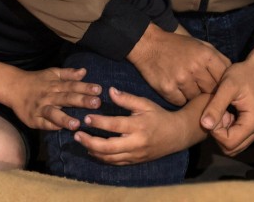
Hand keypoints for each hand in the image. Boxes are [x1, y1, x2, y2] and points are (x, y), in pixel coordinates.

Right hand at [8, 67, 101, 130]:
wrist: (14, 88)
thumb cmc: (38, 81)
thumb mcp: (52, 73)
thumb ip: (68, 74)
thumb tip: (84, 71)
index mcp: (56, 84)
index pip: (73, 85)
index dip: (86, 87)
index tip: (99, 90)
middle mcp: (49, 96)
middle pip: (66, 98)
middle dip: (81, 100)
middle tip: (96, 103)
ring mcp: (41, 108)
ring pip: (53, 113)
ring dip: (64, 118)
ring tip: (77, 124)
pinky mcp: (33, 119)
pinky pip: (43, 124)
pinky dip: (51, 126)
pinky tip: (61, 129)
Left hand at [73, 87, 203, 164]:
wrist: (176, 135)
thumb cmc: (159, 116)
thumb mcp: (145, 103)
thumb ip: (127, 99)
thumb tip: (109, 91)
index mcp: (138, 126)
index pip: (115, 125)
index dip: (99, 122)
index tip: (86, 118)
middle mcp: (136, 143)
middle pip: (109, 147)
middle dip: (90, 142)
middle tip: (77, 135)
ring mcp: (135, 154)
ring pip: (110, 158)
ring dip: (93, 151)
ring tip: (81, 142)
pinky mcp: (135, 161)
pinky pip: (116, 162)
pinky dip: (102, 158)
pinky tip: (93, 150)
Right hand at [127, 24, 229, 105]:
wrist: (149, 45)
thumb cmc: (178, 45)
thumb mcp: (201, 45)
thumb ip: (217, 59)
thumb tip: (232, 74)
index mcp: (206, 56)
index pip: (224, 79)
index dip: (223, 85)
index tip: (221, 89)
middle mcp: (195, 68)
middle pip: (211, 91)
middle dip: (209, 92)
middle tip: (205, 91)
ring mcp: (181, 79)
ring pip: (196, 99)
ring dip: (194, 96)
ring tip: (189, 87)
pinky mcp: (167, 89)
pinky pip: (181, 102)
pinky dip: (181, 98)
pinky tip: (177, 89)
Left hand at [199, 43, 253, 155]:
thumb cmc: (243, 74)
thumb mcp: (227, 86)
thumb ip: (216, 106)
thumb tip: (204, 125)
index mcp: (253, 123)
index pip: (228, 143)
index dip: (216, 131)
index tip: (214, 113)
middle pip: (231, 148)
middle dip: (219, 134)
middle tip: (217, 113)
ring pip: (234, 146)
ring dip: (223, 133)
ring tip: (221, 113)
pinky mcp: (252, 127)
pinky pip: (237, 138)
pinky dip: (228, 131)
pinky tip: (225, 114)